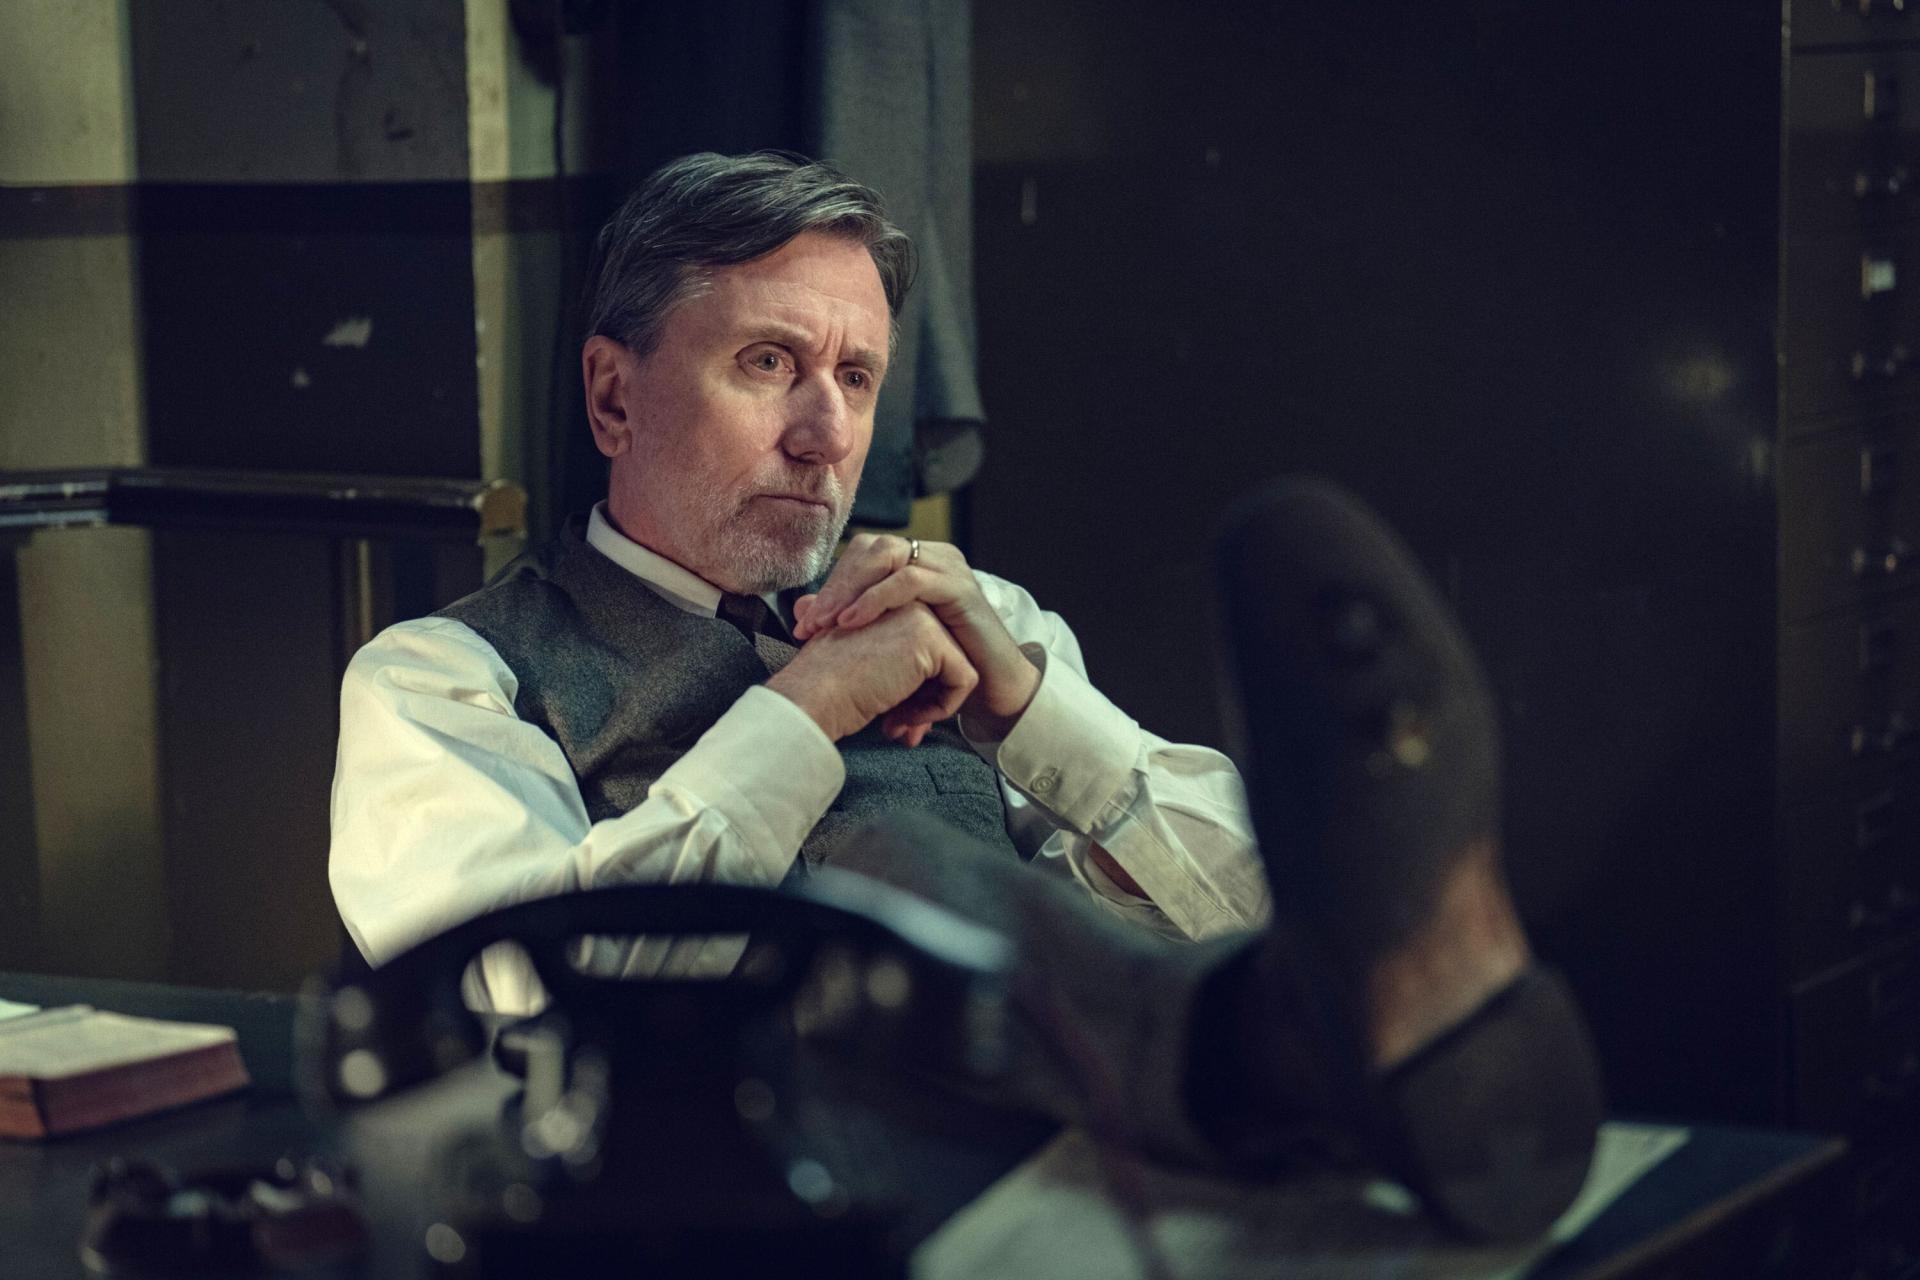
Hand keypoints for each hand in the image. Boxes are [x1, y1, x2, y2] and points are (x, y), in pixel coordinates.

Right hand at [765, 600, 979, 743]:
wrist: (811, 695)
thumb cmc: (825, 688)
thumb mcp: (865, 672)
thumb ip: (894, 679)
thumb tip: (912, 722)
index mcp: (888, 605)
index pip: (925, 652)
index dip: (914, 691)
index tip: (888, 714)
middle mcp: (907, 602)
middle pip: (945, 660)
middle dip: (927, 700)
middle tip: (897, 726)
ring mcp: (922, 616)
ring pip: (958, 670)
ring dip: (933, 706)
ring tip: (897, 723)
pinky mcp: (933, 639)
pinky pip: (964, 680)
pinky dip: (942, 708)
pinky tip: (905, 717)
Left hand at [791, 534, 1040, 740]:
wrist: (992, 688)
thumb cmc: (940, 666)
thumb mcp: (889, 641)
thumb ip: (849, 619)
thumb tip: (802, 608)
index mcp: (916, 562)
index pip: (863, 553)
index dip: (832, 582)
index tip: (804, 623)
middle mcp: (933, 556)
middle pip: (873, 547)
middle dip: (836, 585)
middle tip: (810, 624)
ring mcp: (949, 567)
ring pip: (889, 556)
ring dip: (851, 589)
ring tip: (828, 624)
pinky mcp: (960, 588)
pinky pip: (911, 580)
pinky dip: (877, 598)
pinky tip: (853, 621)